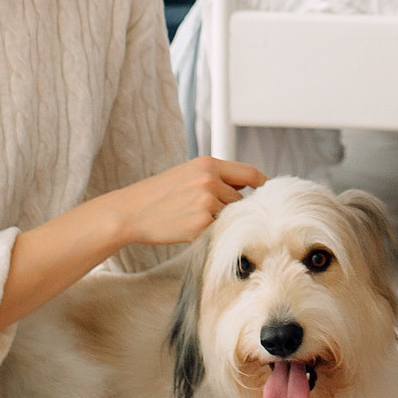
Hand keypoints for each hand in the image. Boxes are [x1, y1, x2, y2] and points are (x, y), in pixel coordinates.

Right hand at [88, 155, 265, 249]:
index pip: (249, 173)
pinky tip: (188, 229)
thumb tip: (245, 189)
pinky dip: (209, 234)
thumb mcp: (186, 174)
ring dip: (219, 221)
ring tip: (191, 219)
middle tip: (205, 213)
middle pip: (241, 199)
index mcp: (207, 164)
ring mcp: (206, 202)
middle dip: (230, 208)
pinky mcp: (201, 224)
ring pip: (230, 216)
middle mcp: (209, 180)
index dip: (263, 185)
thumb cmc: (157, 196)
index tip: (267, 194)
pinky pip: (218, 231)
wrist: (130, 212)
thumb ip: (215, 178)